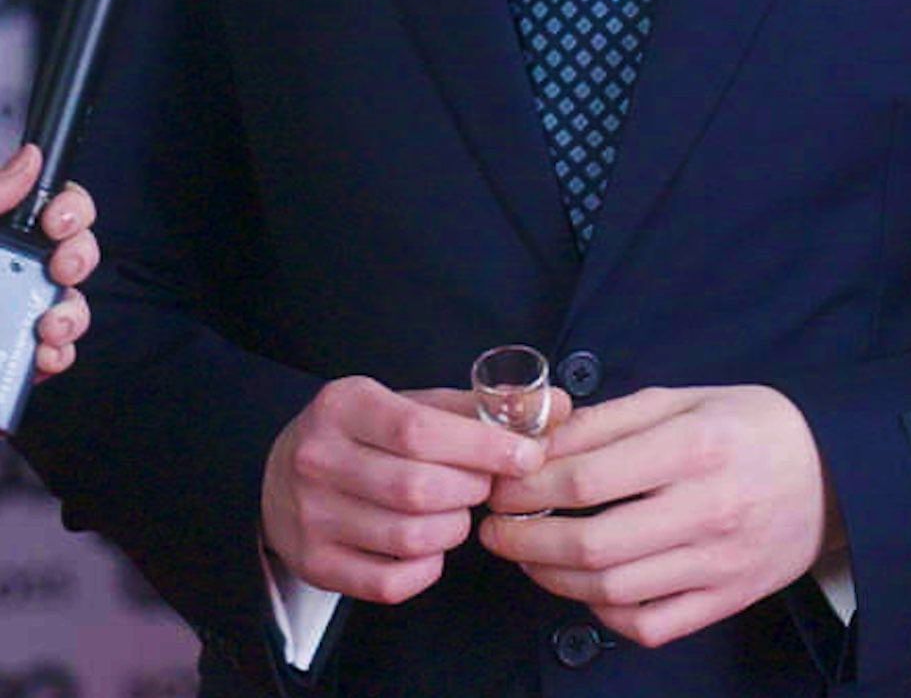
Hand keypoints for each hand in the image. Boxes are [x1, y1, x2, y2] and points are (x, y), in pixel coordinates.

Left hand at [0, 143, 97, 379]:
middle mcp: (12, 268)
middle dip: (81, 258)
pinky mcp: (15, 358)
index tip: (55, 222)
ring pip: (73, 302)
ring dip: (73, 313)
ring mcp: (16, 313)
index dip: (70, 207)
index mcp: (0, 233)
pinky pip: (57, 351)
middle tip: (60, 270)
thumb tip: (29, 156)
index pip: (53, 206)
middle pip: (76, 249)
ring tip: (50, 328)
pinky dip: (59, 354)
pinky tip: (43, 357)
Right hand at [262, 376, 569, 605]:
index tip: (527, 454)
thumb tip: (556, 405)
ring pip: (410, 536)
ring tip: (456, 509)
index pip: (419, 430)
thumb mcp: (407, 403)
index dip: (482, 446)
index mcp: (343, 405)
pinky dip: (426, 568)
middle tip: (486, 483)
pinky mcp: (315, 564)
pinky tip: (430, 544)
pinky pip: (389, 582)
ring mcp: (312, 516)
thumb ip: (478, 407)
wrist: (279, 474)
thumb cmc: (362, 434)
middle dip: (471, 489)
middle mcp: (319, 459)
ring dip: (454, 527)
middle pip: (419, 488)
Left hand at [481, 384, 842, 648]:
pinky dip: (606, 615)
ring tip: (527, 556)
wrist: (832, 473)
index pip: (589, 477)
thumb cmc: (749, 424)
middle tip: (496, 529)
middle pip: (594, 544)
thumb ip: (612, 419)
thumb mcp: (684, 398)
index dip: (529, 486)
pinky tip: (586, 588)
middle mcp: (707, 509)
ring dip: (554, 578)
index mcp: (695, 446)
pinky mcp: (727, 600)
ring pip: (615, 591)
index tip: (500, 484)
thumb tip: (542, 438)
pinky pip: (652, 625)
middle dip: (527, 541)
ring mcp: (719, 564)